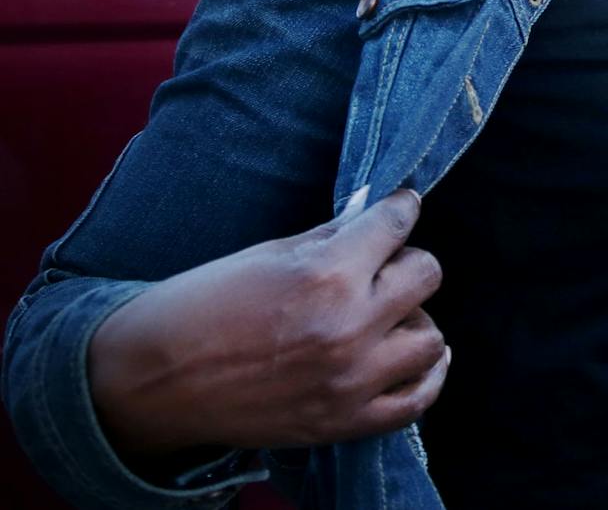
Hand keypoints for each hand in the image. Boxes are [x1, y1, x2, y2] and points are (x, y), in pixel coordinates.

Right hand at [88, 188, 448, 458]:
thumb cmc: (203, 306)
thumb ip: (331, 236)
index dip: (400, 209)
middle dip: (408, 261)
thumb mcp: (268, 253)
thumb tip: (373, 214)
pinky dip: (425, 376)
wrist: (153, 381)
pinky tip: (414, 356)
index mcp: (326, 273)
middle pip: (427, 275)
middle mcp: (348, 325)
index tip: (400, 209)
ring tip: (388, 315)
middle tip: (384, 265)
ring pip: (430, 338)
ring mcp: (350, 379)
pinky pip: (416, 399)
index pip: (398, 223)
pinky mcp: (344, 421)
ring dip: (414, 319)